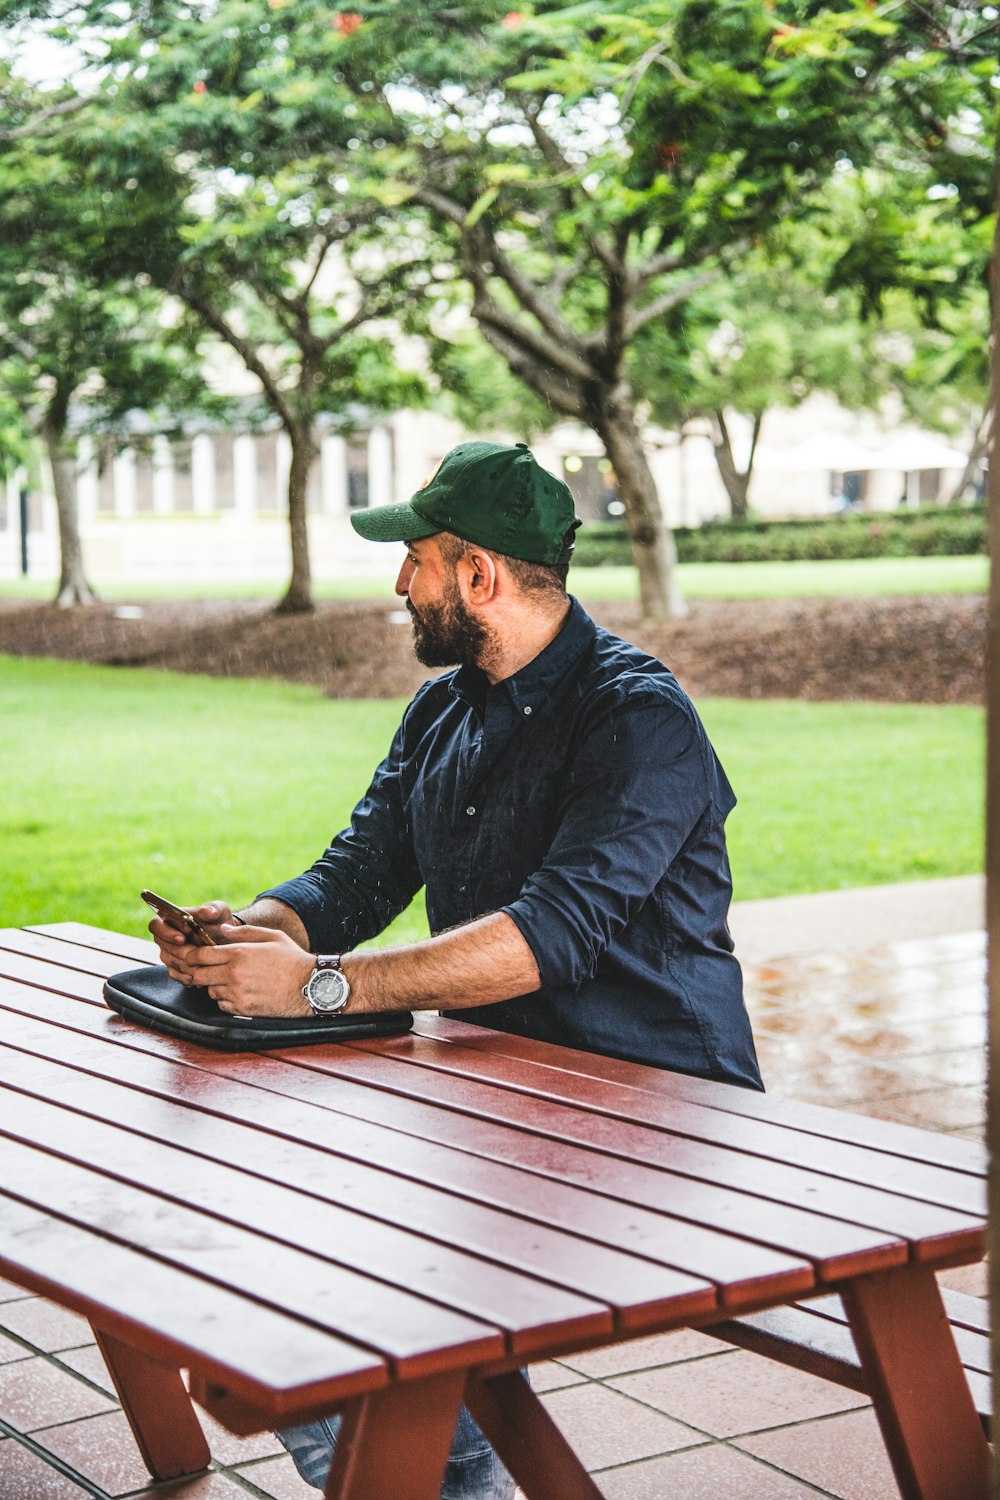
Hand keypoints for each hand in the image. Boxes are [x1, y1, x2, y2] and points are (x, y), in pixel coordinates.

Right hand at [149, 900, 238, 983]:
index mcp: (170, 919)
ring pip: (171, 962)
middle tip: (200, 952)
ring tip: (206, 962)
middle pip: (164, 947)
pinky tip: (203, 972)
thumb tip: (206, 912)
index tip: (184, 936)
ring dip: (189, 963)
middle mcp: (165, 937)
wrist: (226, 940)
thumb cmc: (219, 922)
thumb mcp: (220, 912)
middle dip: (183, 950)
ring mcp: (168, 954)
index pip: (156, 925)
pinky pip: (177, 975)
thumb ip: (214, 909)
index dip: (167, 932)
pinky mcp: (174, 969)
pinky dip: (190, 975)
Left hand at [180, 925, 315, 1016]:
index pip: (201, 955)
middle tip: (205, 969)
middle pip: (199, 975)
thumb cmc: (292, 959)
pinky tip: (239, 991)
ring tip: (229, 979)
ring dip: (214, 985)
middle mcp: (234, 974)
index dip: (192, 955)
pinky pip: (221, 1004)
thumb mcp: (272, 936)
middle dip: (198, 971)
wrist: (309, 986)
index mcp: (239, 953)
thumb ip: (245, 931)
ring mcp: (237, 993)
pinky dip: (225, 998)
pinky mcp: (242, 1008)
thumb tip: (223, 929)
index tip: (193, 956)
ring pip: (210, 990)